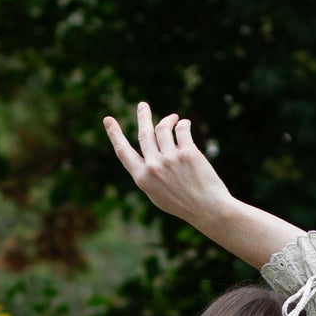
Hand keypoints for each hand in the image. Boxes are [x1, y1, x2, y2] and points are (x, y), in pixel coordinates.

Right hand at [103, 104, 234, 228]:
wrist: (208, 209)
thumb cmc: (182, 203)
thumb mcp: (157, 193)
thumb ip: (149, 173)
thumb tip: (149, 149)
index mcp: (142, 178)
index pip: (123, 152)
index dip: (114, 134)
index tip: (108, 120)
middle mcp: (154, 167)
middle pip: (144, 133)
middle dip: (143, 116)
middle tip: (142, 105)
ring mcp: (170, 159)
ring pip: (163, 128)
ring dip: (169, 119)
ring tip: (174, 118)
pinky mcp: (188, 153)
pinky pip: (182, 129)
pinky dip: (183, 124)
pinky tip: (185, 124)